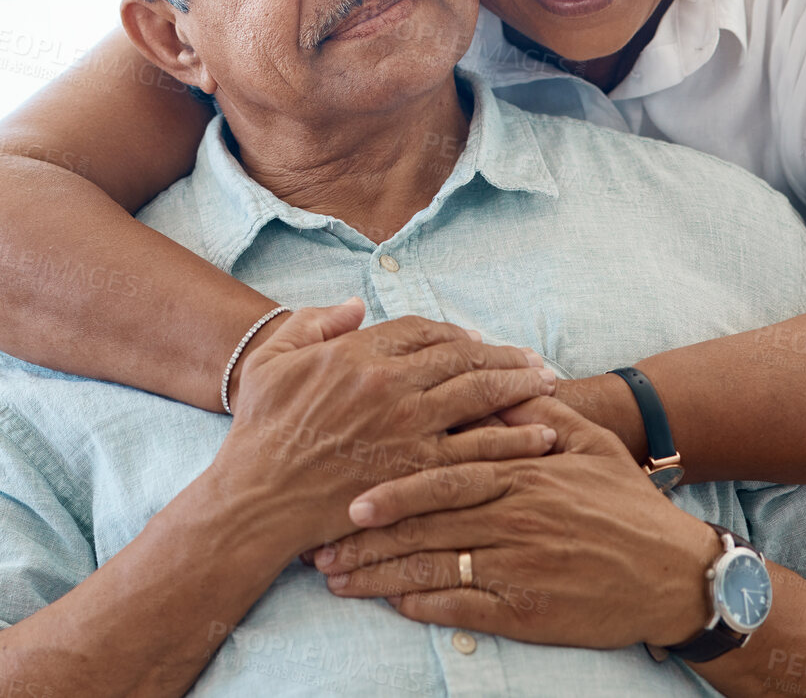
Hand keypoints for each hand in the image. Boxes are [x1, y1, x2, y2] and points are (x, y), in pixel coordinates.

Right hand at [219, 300, 560, 548]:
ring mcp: (407, 429)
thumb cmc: (259, 431)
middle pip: (463, 357)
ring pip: (480, 395)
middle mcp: (390, 385)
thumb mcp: (271, 361)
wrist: (256, 500)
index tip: (476, 340)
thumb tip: (358, 305)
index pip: (423, 330)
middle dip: (504, 355)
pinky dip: (516, 439)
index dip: (455, 332)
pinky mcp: (418, 471)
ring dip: (520, 386)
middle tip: (534, 359)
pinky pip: (479, 449)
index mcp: (358, 354)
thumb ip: (313, 323)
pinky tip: (543, 435)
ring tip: (549, 384)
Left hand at [312, 396, 720, 649]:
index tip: (348, 498)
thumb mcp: (589, 443)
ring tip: (337, 579)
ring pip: (433, 570)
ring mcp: (518, 566)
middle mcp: (515, 517)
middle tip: (320, 545)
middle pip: (424, 526)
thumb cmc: (625, 502)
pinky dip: (423, 607)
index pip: (443, 476)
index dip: (392, 489)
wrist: (673, 571)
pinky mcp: (526, 610)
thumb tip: (493, 384)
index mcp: (522, 472)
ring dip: (379, 576)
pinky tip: (391, 605)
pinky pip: (462, 608)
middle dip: (367, 538)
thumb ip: (537, 413)